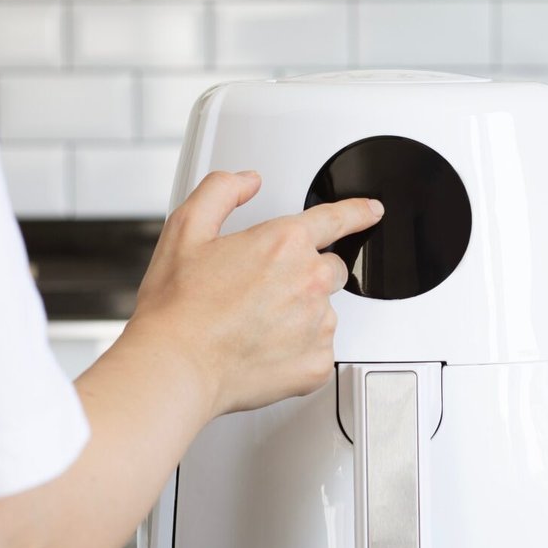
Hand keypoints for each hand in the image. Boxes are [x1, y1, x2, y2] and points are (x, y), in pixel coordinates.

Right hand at [126, 170, 382, 417]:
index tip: (371, 211)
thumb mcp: (187, 229)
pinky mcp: (318, 362)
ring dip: (300, 315)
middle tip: (263, 293)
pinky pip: (319, 350)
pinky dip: (298, 351)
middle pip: (331, 269)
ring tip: (255, 325)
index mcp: (285, 243)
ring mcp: (318, 324)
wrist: (177, 366)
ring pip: (324, 311)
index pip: (336, 219)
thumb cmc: (179, 306)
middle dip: (304, 275)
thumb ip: (222, 192)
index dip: (357, 212)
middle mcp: (310, 280)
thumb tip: (248, 181)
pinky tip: (264, 350)